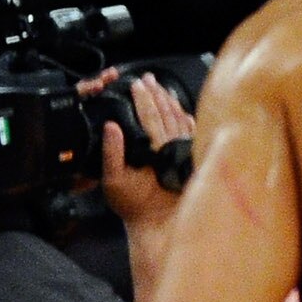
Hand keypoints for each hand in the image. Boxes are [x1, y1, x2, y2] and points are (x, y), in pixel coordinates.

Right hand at [80, 71, 192, 229]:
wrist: (158, 223)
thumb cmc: (135, 206)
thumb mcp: (114, 181)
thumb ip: (112, 153)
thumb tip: (111, 127)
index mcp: (155, 151)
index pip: (150, 117)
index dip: (143, 99)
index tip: (137, 83)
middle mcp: (173, 149)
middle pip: (166, 113)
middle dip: (156, 93)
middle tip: (147, 78)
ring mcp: (184, 152)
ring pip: (180, 119)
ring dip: (170, 101)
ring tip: (161, 86)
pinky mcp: (190, 158)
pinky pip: (190, 132)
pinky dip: (186, 117)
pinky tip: (182, 108)